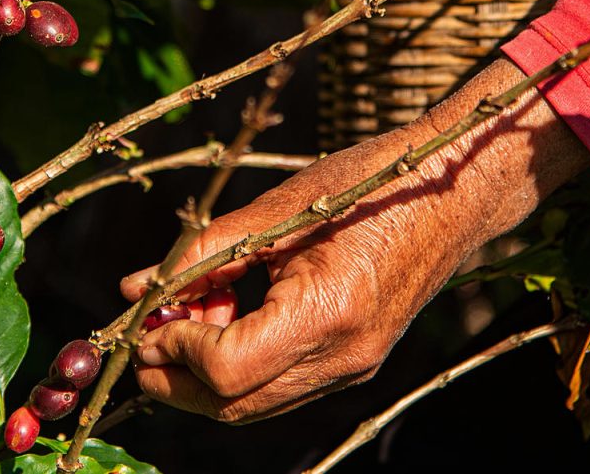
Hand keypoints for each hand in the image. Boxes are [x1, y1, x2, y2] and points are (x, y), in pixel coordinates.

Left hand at [119, 59, 589, 421]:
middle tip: (142, 333)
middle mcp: (344, 357)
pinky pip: (281, 385)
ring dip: (204, 373)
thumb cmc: (371, 183)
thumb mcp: (279, 209)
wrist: (453, 193)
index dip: (176, 347)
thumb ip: (205, 252)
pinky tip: (227, 315)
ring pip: (255, 404)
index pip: (227, 368)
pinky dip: (240, 364)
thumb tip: (137, 288)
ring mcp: (353, 368)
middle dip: (175, 376)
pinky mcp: (355, 362)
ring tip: (187, 312)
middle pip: (234, 405)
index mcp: (329, 313)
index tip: (148, 314)